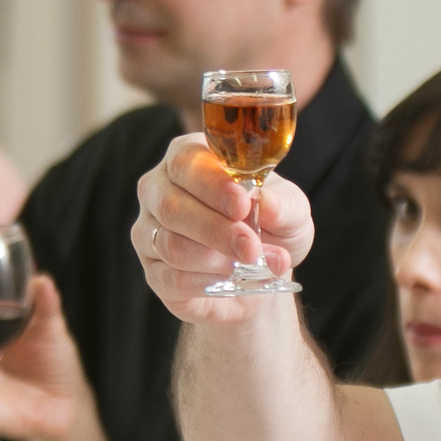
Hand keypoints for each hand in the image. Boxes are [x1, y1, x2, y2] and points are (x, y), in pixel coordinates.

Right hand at [131, 135, 313, 324]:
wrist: (262, 275)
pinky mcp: (154, 273)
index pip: (185, 163)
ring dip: (215, 259)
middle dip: (215, 229)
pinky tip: (230, 279)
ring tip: (249, 264)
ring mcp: (149, 232)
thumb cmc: (271, 229)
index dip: (212, 185)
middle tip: (251, 247)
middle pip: (171, 206)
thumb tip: (266, 204)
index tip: (242, 205)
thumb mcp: (292, 212)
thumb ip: (283, 205)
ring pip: (170, 245)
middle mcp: (159, 191)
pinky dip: (207, 282)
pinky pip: (171, 278)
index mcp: (188, 159)